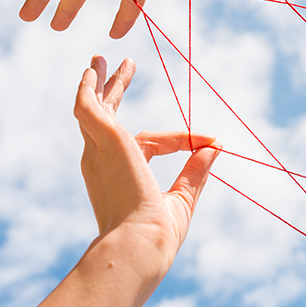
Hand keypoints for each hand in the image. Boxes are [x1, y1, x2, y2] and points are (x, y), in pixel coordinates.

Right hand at [75, 55, 220, 267]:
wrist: (139, 246)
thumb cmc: (157, 234)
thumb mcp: (183, 197)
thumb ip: (196, 171)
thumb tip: (216, 148)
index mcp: (118, 176)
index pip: (148, 144)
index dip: (180, 140)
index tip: (207, 140)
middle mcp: (102, 161)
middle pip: (104, 117)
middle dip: (109, 91)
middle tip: (108, 66)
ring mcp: (100, 150)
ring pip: (94, 108)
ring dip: (98, 83)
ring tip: (100, 60)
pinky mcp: (106, 139)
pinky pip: (90, 106)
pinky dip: (89, 89)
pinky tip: (93, 72)